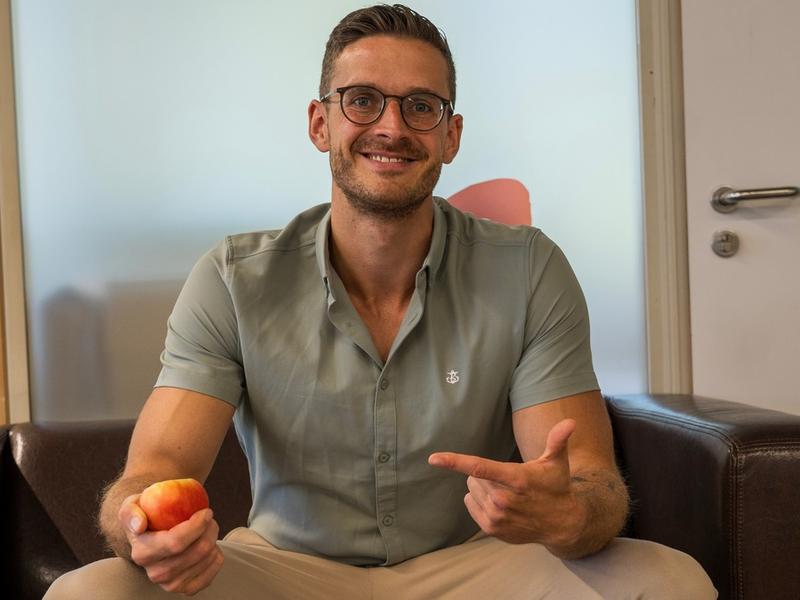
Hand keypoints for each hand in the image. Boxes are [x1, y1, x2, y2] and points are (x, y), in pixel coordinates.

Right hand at [120, 494, 223, 594]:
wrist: (152, 536)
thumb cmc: (146, 515)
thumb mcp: (132, 506)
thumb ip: (131, 513)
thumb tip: (139, 525)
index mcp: (142, 554)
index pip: (176, 542)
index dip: (197, 526)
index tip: (206, 512)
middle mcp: (156, 574)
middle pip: (198, 551)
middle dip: (210, 529)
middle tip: (209, 517)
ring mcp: (172, 585)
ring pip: (208, 559)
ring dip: (214, 539)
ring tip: (206, 529)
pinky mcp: (187, 589)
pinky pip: (214, 570)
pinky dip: (216, 555)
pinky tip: (208, 546)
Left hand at [428, 419, 585, 547]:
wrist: (561, 524)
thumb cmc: (556, 486)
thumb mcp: (558, 462)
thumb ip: (558, 440)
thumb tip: (570, 421)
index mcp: (517, 479)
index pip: (480, 467)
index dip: (455, 461)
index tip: (434, 458)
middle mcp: (504, 500)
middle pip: (474, 476)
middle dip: (486, 474)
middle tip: (508, 479)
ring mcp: (497, 517)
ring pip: (472, 489)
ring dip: (483, 487)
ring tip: (507, 492)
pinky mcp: (492, 529)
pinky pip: (470, 504)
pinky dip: (479, 500)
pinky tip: (500, 504)